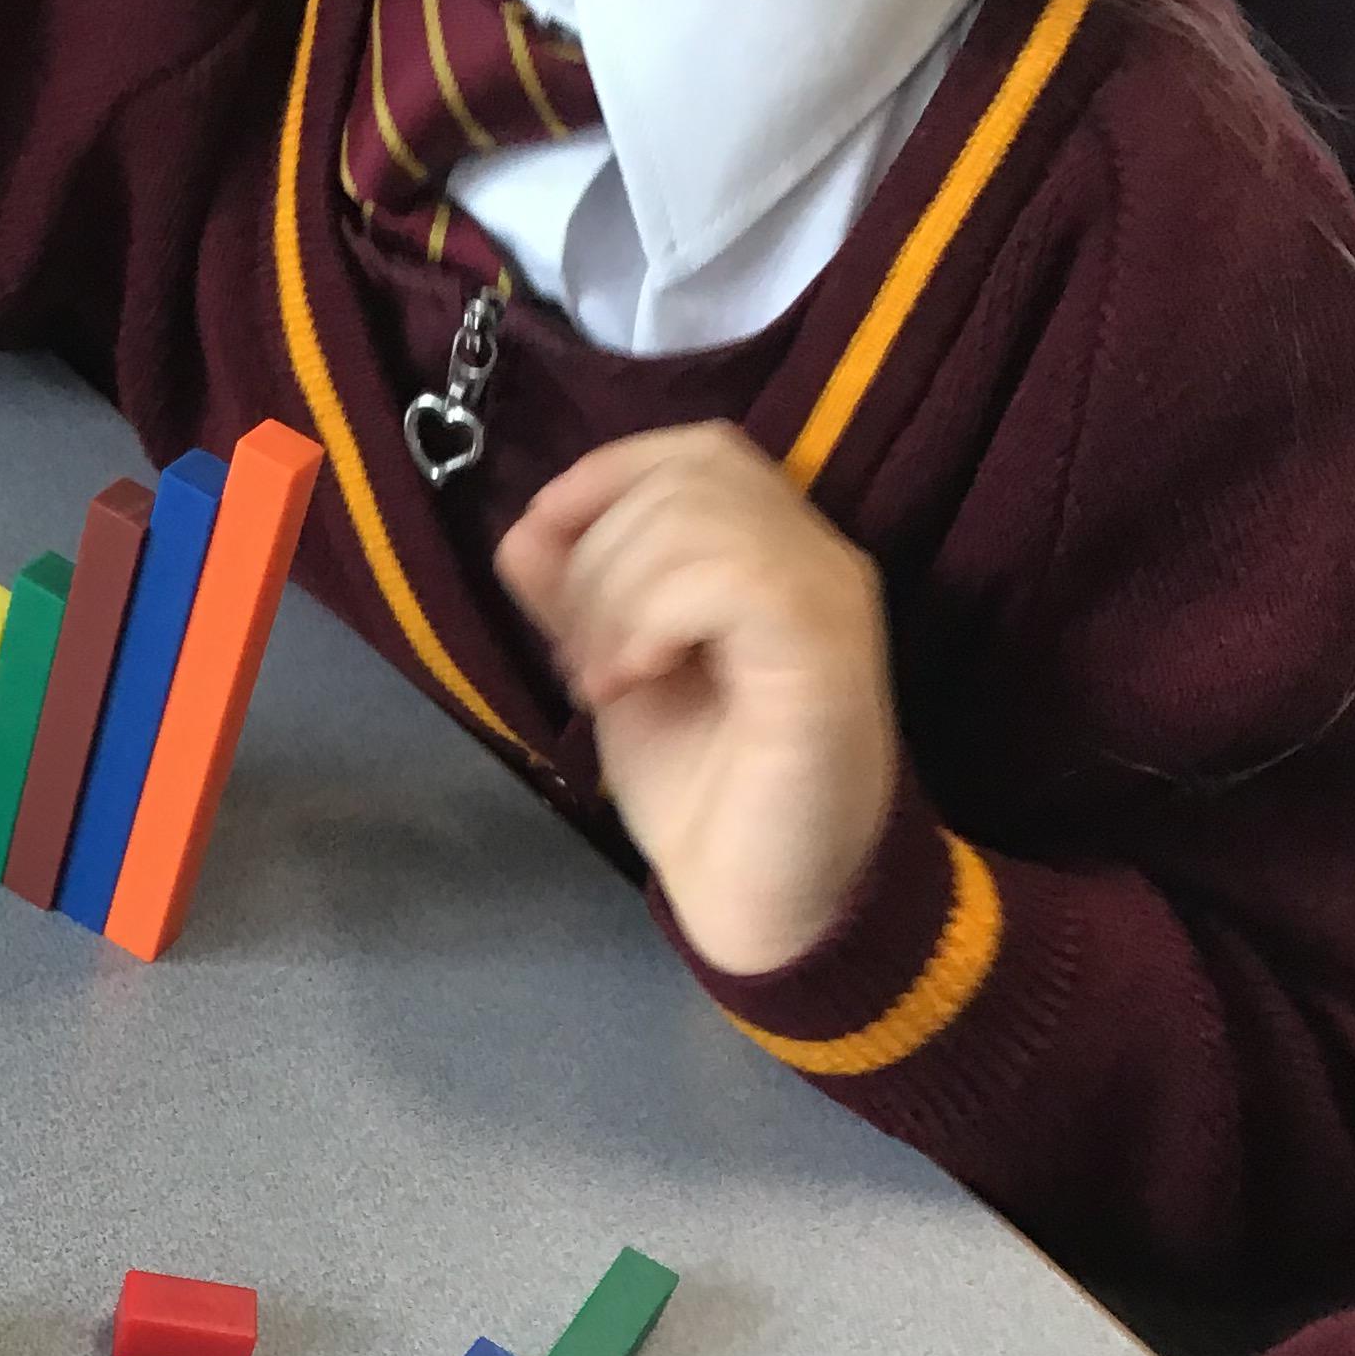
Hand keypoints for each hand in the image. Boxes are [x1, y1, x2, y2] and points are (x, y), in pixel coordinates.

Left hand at [497, 423, 899, 976]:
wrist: (769, 905)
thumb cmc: (706, 797)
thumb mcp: (621, 674)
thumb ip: (581, 598)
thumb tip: (526, 529)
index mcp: (776, 553)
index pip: (698, 450)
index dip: (607, 474)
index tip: (541, 548)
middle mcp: (818, 558)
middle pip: (689, 473)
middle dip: (597, 553)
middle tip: (580, 656)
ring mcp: (829, 600)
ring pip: (699, 515)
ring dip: (615, 592)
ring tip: (604, 680)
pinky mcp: (823, 656)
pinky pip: (731, 576)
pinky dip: (653, 616)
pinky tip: (632, 680)